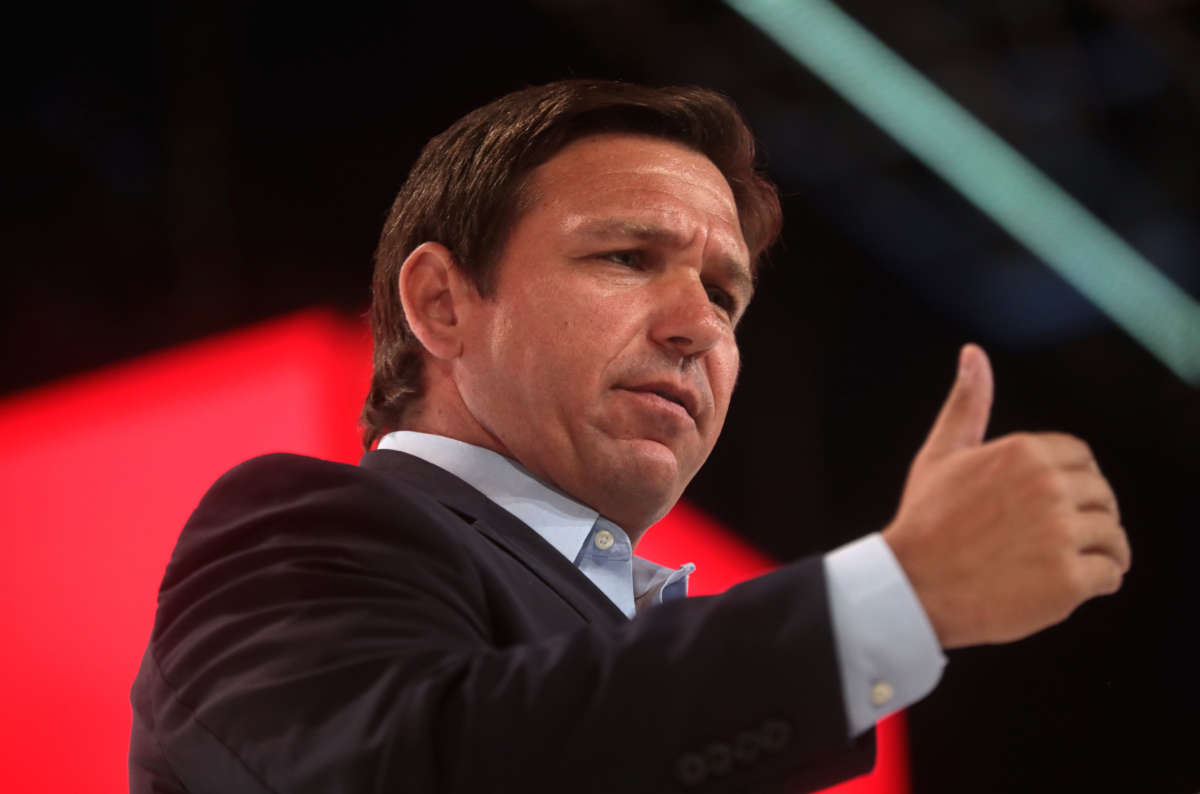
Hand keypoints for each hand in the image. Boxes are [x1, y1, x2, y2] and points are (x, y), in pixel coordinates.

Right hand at [882, 344, 1130, 648]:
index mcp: (1023, 452)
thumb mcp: (941, 454)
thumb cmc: (925, 521)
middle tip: (1059, 538)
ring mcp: (1060, 534)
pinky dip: (1099, 581)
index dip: (1072, 483)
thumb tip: (973, 352)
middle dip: (1088, 516)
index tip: (1054, 504)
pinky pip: (1110, 574)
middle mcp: (1048, 488)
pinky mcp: (1068, 580)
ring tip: (1067, 563)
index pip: (1081, 459)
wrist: (912, 587)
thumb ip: (968, 403)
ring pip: (1113, 536)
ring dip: (1099, 551)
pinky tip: (1065, 584)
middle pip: (1102, 496)